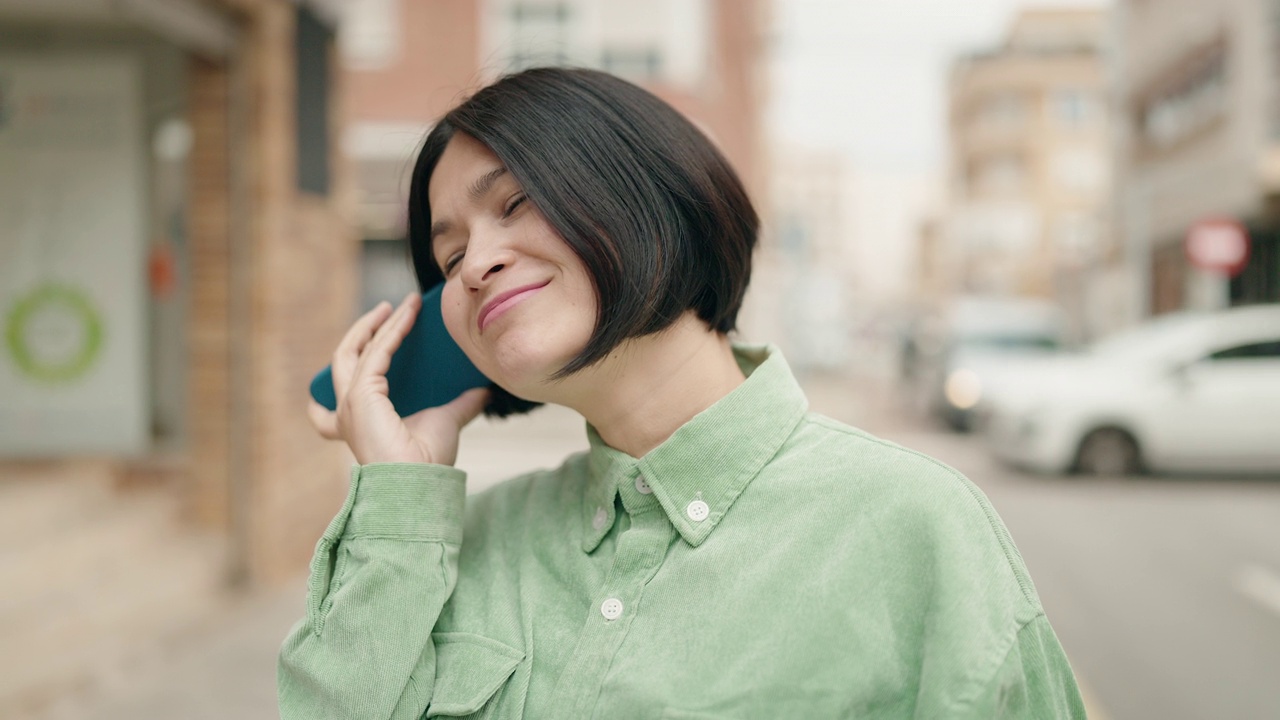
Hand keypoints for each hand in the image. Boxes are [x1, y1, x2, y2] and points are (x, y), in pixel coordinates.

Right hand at [307, 292, 488, 465]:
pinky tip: (408, 314)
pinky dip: (391, 330)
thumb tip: (483, 388)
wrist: (421, 484)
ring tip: (399, 304)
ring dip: (376, 324)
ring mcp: (350, 404)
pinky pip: (376, 352)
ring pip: (355, 351)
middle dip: (361, 332)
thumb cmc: (428, 464)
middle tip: (385, 309)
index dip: (362, 353)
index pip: (351, 383)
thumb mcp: (447, 423)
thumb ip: (461, 404)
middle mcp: (347, 412)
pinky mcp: (360, 396)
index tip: (381, 328)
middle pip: (343, 360)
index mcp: (360, 421)